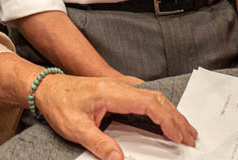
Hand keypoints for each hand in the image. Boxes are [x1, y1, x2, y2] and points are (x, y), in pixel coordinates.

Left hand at [34, 74, 196, 159]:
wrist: (46, 87)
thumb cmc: (59, 103)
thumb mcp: (75, 128)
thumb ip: (99, 143)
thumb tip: (120, 159)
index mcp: (112, 92)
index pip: (150, 103)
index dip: (168, 121)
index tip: (179, 137)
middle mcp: (119, 85)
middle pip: (157, 99)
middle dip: (177, 119)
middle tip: (191, 139)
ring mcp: (120, 85)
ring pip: (154, 97)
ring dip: (171, 113)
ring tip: (186, 131)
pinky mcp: (118, 89)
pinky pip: (146, 97)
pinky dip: (161, 109)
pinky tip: (166, 119)